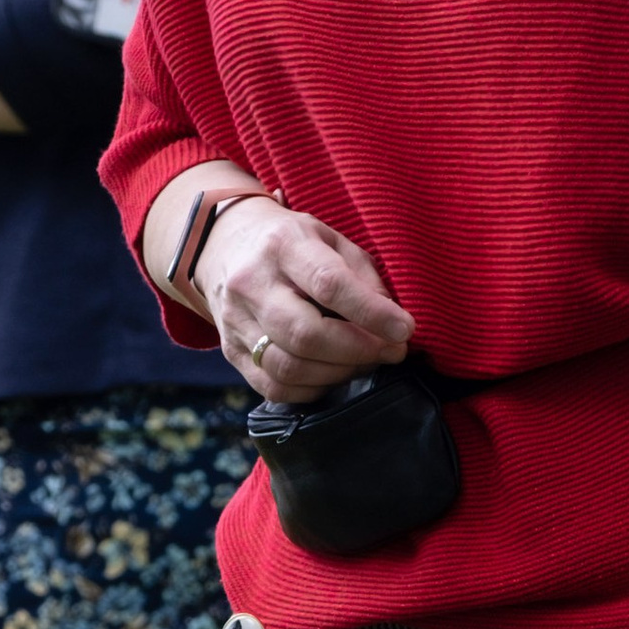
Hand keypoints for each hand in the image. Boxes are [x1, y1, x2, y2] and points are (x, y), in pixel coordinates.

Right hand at [198, 198, 413, 401]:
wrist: (224, 244)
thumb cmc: (291, 244)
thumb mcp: (330, 239)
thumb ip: (363, 277)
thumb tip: (392, 324)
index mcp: (283, 245)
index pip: (328, 284)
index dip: (371, 313)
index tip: (404, 330)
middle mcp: (251, 284)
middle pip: (306, 334)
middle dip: (359, 351)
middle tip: (391, 352)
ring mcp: (235, 321)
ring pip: (289, 367)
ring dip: (339, 373)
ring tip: (364, 362)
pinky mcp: (231, 351)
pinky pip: (274, 387)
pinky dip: (312, 389)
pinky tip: (332, 374)